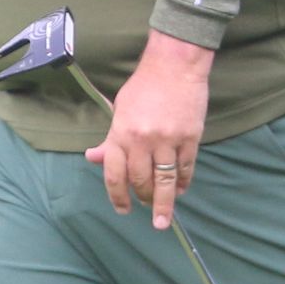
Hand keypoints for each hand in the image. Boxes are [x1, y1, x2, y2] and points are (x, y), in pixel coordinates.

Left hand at [86, 31, 214, 228]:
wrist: (175, 64)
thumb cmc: (144, 86)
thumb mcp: (120, 111)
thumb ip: (111, 139)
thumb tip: (94, 158)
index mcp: (121, 133)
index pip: (115, 175)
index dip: (118, 197)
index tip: (123, 210)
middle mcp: (143, 140)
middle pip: (141, 182)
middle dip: (144, 200)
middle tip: (147, 210)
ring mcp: (168, 140)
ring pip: (165, 181)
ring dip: (164, 203)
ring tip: (164, 219)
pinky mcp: (190, 137)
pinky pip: (186, 168)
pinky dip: (183, 182)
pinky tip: (180, 190)